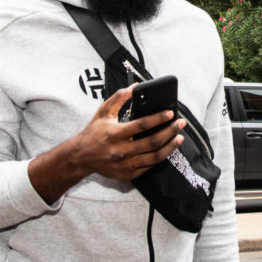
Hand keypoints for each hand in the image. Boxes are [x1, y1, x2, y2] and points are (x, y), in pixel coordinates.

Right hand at [69, 84, 184, 181]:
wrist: (81, 156)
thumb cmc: (94, 131)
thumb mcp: (103, 112)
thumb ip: (119, 98)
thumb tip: (136, 86)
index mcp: (115, 133)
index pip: (141, 125)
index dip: (158, 119)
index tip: (170, 113)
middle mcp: (120, 150)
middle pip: (152, 142)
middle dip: (169, 132)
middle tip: (181, 124)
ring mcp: (124, 164)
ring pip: (154, 157)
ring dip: (169, 147)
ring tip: (179, 138)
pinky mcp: (127, 174)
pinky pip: (148, 167)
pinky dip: (160, 158)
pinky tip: (166, 150)